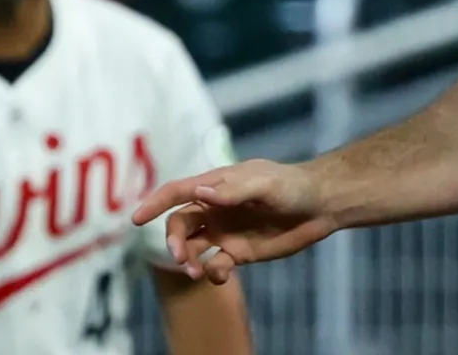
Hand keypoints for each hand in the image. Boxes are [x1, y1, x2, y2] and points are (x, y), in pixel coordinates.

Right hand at [132, 160, 336, 284]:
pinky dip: (212, 272)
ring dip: (186, 260)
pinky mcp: (238, 252)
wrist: (322, 206)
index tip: (136, 219)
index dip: (154, 203)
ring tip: (195, 271)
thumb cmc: (293, 186)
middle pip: (179, 224)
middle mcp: (215, 208)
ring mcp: (225, 231)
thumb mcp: (266, 183)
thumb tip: (200, 192)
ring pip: (191, 247)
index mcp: (217, 185)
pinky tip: (221, 273)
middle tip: (179, 255)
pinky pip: (214, 265)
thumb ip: (234, 190)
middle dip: (173, 240)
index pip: (177, 192)